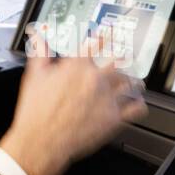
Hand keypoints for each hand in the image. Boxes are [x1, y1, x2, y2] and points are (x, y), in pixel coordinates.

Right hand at [0, 36, 147, 174]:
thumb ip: (40, 53)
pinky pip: (136, 109)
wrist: (41, 140)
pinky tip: (139, 104)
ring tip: (137, 82)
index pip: (97, 44)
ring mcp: (107, 98)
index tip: (112, 34)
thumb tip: (38, 38)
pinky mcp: (113, 118)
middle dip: (126, 58)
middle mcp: (96, 79)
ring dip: (135, 82)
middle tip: (129, 56)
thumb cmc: (37, 111)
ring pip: (131, 84)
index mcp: (77, 66)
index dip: (106, 37)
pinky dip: (140, 105)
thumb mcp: (35, 76)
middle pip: (120, 62)